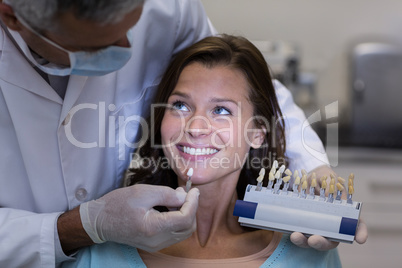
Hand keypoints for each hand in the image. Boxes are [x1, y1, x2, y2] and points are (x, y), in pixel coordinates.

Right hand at [79, 184, 199, 251]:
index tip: (194, 190)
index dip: (193, 203)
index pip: (185, 218)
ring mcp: (156, 245)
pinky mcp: (154, 245)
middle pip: (188, 228)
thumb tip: (184, 196)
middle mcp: (157, 241)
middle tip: (186, 194)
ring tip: (177, 200)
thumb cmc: (118, 204)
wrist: (99, 221)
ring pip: (183, 233)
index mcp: (153, 227)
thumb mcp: (143, 192)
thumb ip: (167, 194)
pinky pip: (175, 235)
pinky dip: (178, 222)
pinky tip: (170, 210)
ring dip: (186, 216)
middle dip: (191, 209)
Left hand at [290, 165, 367, 249]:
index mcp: (344, 213)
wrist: (305, 177)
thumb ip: (329, 185)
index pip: (356, 226)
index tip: (360, 239)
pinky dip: (295, 236)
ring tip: (296, 236)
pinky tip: (291, 233)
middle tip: (314, 240)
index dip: (360, 233)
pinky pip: (298, 235)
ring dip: (304, 242)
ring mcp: (315, 227)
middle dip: (322, 243)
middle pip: (331, 241)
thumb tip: (329, 194)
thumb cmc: (322, 178)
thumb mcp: (327, 178)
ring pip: (312, 241)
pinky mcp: (301, 226)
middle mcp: (331, 225)